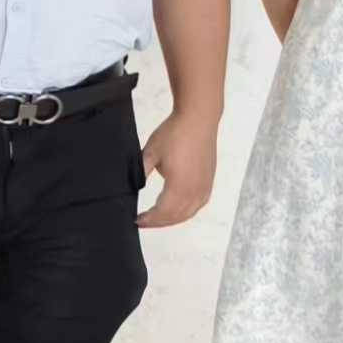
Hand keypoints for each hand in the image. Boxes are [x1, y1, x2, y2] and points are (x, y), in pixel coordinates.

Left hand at [138, 109, 217, 229]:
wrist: (198, 119)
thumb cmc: (175, 133)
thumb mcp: (150, 154)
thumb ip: (140, 173)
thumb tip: (133, 189)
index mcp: (179, 186)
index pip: (162, 213)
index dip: (149, 220)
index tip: (137, 220)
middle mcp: (195, 191)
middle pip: (175, 217)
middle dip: (158, 222)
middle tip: (143, 222)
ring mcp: (204, 187)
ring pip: (188, 213)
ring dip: (171, 219)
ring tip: (156, 218)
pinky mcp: (209, 182)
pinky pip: (197, 206)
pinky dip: (185, 212)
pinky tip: (175, 210)